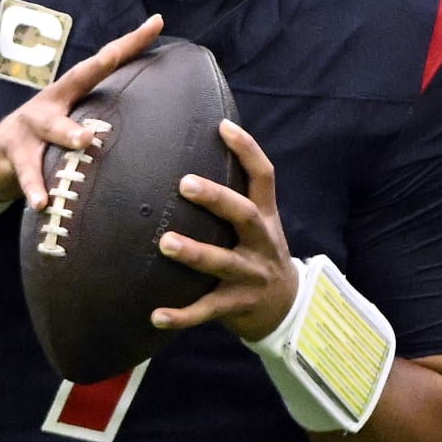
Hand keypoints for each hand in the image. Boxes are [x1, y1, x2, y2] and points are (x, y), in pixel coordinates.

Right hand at [0, 13, 163, 210]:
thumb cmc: (46, 140)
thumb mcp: (71, 122)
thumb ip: (102, 118)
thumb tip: (155, 122)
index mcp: (70, 93)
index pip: (103, 62)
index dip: (130, 43)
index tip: (156, 23)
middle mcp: (52, 103)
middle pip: (76, 80)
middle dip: (97, 67)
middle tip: (114, 56)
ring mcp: (30, 127)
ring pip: (52, 128)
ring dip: (69, 133)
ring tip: (85, 140)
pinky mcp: (15, 154)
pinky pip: (28, 172)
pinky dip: (35, 188)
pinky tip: (42, 203)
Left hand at [154, 119, 298, 342]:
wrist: (285, 306)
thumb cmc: (256, 254)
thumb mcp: (256, 224)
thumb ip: (232, 198)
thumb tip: (188, 156)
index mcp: (265, 217)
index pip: (264, 176)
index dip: (247, 150)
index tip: (223, 126)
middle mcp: (261, 242)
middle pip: (243, 215)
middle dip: (216, 198)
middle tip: (184, 183)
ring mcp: (251, 275)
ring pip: (223, 262)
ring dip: (194, 253)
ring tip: (165, 243)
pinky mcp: (237, 305)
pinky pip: (208, 310)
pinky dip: (182, 315)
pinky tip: (155, 316)